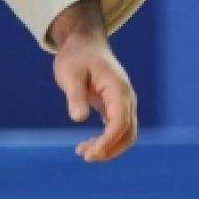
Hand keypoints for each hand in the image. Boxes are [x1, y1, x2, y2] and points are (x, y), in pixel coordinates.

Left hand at [53, 37, 137, 160]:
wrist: (83, 43)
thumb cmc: (76, 56)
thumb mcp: (70, 73)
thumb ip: (75, 95)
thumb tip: (78, 118)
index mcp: (118, 89)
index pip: (121, 121)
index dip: (109, 140)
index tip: (92, 152)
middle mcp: (126, 98)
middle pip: (128, 132)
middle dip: (110, 149)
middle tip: (85, 155)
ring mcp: (123, 103)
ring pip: (125, 134)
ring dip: (108, 147)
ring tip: (82, 152)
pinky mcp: (115, 106)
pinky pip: (117, 129)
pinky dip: (106, 140)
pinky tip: (88, 145)